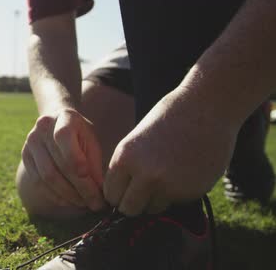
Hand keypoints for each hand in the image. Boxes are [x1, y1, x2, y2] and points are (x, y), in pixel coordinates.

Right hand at [21, 108, 105, 210]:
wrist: (57, 121)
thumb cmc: (80, 133)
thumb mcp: (91, 140)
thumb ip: (94, 163)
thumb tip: (97, 191)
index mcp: (63, 118)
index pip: (65, 139)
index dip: (79, 164)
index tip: (97, 187)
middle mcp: (42, 128)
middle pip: (58, 164)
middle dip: (79, 188)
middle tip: (95, 203)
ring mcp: (30, 142)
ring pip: (47, 177)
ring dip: (67, 196)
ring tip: (84, 204)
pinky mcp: (25, 156)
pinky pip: (38, 182)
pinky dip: (55, 196)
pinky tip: (69, 201)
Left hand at [104, 88, 239, 215]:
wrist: (206, 108)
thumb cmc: (169, 119)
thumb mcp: (136, 141)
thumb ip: (128, 168)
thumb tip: (120, 196)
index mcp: (125, 157)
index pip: (111, 194)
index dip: (118, 195)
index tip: (125, 191)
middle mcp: (143, 174)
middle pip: (128, 210)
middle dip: (133, 204)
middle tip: (143, 194)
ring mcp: (168, 185)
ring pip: (152, 210)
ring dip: (156, 200)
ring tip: (166, 178)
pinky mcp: (189, 191)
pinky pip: (175, 204)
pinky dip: (176, 195)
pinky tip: (183, 174)